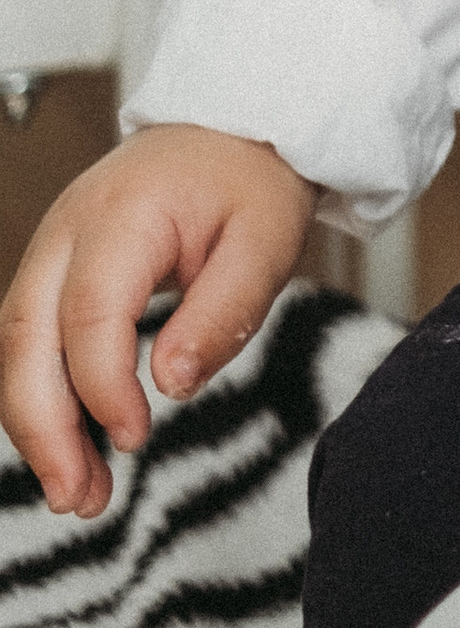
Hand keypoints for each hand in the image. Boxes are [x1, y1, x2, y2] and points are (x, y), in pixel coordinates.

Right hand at [0, 125, 315, 518]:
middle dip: (42, 427)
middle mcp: (67, 231)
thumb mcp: (266, 240)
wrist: (230, 130)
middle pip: (24, 336)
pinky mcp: (54, 273)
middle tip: (77, 498)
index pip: (89, 312)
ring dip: (37, 426)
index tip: (135, 437)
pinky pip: (32, 342)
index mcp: (121, 216)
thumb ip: (223, 311)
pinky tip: (75, 450)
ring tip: (78, 494)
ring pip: (16, 347)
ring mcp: (51, 250)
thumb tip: (172, 384)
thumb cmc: (249, 182)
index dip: (101, 386)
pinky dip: (46, 400)